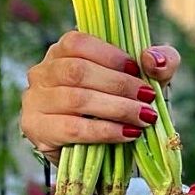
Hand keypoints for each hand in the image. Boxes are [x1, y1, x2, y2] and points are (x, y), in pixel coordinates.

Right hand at [19, 30, 180, 165]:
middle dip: (119, 85)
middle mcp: (42, 72)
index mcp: (62, 52)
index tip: (138, 70)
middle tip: (148, 98)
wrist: (103, 152)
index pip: (78, 42)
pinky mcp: (37, 129)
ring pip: (76, 100)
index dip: (110, 55)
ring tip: (144, 118)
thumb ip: (159, 62)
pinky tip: (129, 134)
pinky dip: (105, 131)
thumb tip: (153, 59)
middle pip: (77, 71)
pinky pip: (73, 128)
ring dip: (116, 109)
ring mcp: (35, 100)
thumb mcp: (145, 80)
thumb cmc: (121, 106)